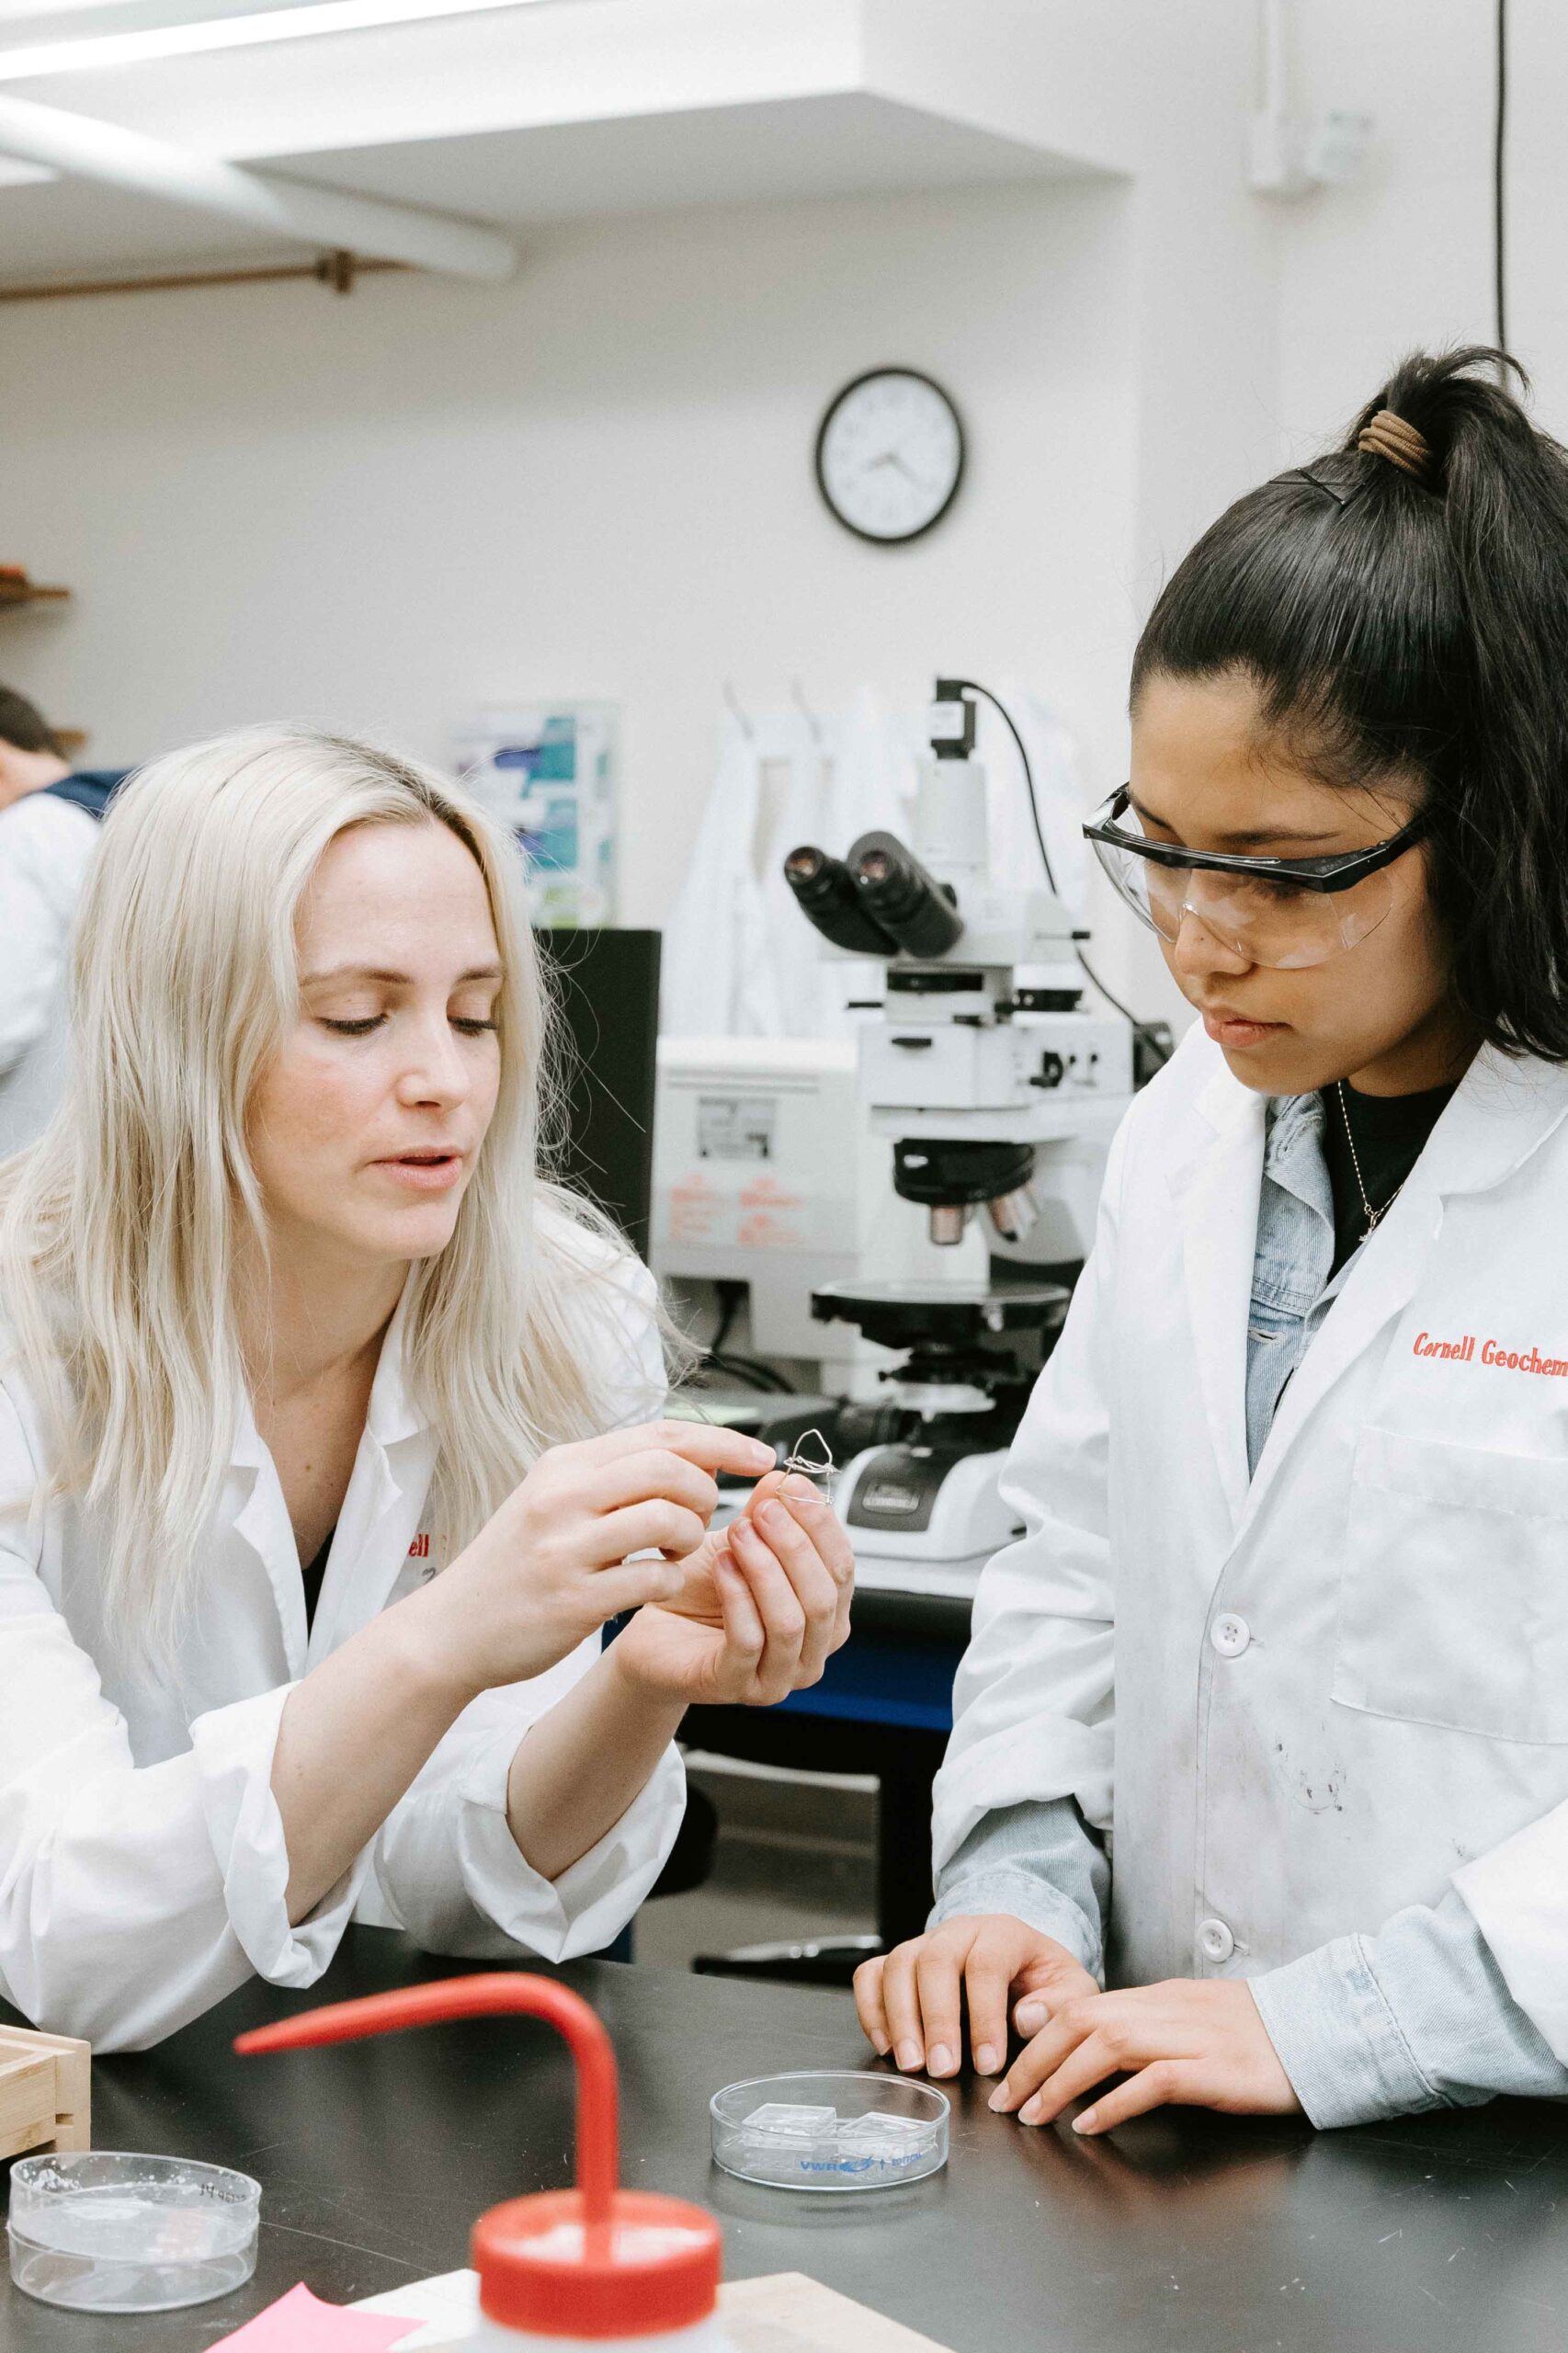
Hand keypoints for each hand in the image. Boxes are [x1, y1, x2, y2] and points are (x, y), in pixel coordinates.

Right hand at [410, 1420, 776, 1697]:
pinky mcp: (573, 1599)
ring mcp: (566, 1548)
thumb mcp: (549, 1501)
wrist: (450, 1630)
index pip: (662, 1433)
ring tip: (675, 1553)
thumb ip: (608, 1477)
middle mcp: (562, 1496)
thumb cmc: (512, 1566)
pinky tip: (657, 1586)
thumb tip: (687, 1454)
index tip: (761, 1457)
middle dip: (707, 1493)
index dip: (723, 1442)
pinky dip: (672, 1580)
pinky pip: (652, 1577)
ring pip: (666, 1518)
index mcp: (563, 1465)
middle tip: (701, 1521)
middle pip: (670, 1467)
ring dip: (691, 1538)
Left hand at [611, 1470, 852, 1705]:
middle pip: (824, 1597)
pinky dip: (738, 1596)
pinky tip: (722, 1565)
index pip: (843, 1568)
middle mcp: (811, 1652)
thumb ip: (766, 1514)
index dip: (821, 1524)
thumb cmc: (700, 1594)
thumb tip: (785, 1480)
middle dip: (796, 1545)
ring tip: (739, 1533)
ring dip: (767, 1569)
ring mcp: (778, 1677)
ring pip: (791, 1621)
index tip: (793, 1485)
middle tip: (764, 1509)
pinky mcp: (738, 1687)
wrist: (653, 1634)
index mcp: (825, 1616)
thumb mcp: (738, 1543)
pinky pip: (749, 1641)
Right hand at [854, 1914, 1098, 2078]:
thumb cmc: (1044, 1981)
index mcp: (1003, 1933)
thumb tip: (1026, 2019)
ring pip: (898, 1964)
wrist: (1019, 1959)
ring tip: (911, 2064)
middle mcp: (958, 1931)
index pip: (987, 1964)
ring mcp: (924, 1943)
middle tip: (942, 2069)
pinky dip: (871, 2009)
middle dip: (936, 2018)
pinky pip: (871, 1974)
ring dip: (900, 2017)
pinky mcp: (900, 1961)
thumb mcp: (1070, 1990)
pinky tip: (886, 2045)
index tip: (988, 2064)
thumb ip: (1059, 2005)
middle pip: (935, 1960)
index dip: (985, 2015)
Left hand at [989, 1978, 1299, 2134]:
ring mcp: (1192, 2038)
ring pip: (1108, 2045)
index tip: (1008, 2069)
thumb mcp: (1188, 2021)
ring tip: (1035, 2115)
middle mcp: (1167, 2010)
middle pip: (1083, 2022)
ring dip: (1062, 2081)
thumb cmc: (1254, 2034)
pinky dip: (1116, 2101)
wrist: (1321, 2030)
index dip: (1037, 2037)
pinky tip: (1090, 2123)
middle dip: (1035, 2061)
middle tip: (1005, 2101)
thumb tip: (1086, 2042)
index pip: (1082, 2006)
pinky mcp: (1216, 2070)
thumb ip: (1140, 2026)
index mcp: (1158, 1997)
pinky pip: (1154, 2080)